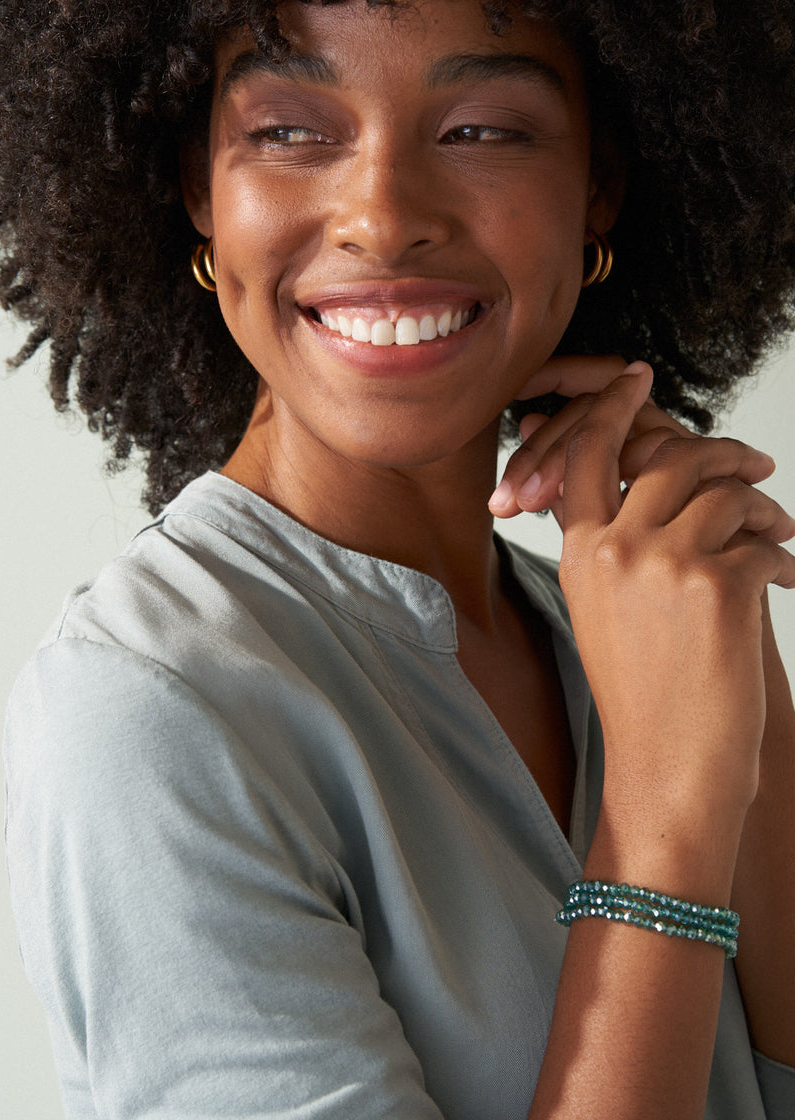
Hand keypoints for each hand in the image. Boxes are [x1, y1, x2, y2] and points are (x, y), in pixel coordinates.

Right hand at [510, 363, 794, 828]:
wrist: (667, 765)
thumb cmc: (644, 694)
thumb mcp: (605, 609)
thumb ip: (613, 539)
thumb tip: (655, 476)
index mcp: (580, 552)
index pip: (586, 450)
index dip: (612, 405)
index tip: (638, 378)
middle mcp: (613, 548)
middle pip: (671, 457)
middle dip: (722, 452)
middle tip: (757, 464)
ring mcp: (663, 562)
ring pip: (724, 493)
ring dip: (761, 509)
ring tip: (776, 536)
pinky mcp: (717, 584)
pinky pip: (761, 538)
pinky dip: (781, 556)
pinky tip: (782, 583)